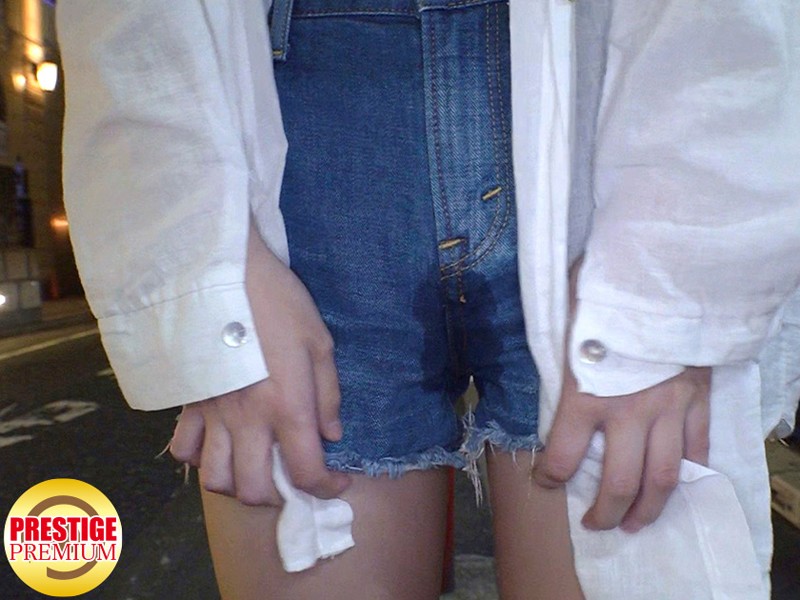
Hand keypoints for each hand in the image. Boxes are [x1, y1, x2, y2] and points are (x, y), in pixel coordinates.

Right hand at [169, 223, 349, 505]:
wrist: (222, 273)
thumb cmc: (279, 302)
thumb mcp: (319, 342)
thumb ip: (329, 394)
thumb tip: (331, 435)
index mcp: (287, 406)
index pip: (306, 472)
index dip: (327, 488)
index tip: (337, 481)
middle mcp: (248, 420)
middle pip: (255, 489)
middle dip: (280, 496)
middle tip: (293, 476)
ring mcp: (213, 414)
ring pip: (216, 480)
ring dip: (238, 485)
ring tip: (255, 467)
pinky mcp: (188, 401)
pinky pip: (183, 450)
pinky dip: (200, 460)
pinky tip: (218, 446)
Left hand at [532, 257, 710, 531]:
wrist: (662, 272)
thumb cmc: (604, 291)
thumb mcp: (565, 319)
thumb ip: (554, 349)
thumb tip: (541, 364)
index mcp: (586, 394)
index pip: (561, 455)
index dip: (549, 477)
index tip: (544, 482)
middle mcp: (628, 411)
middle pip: (620, 482)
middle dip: (605, 512)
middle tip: (596, 524)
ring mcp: (669, 409)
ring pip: (663, 477)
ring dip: (648, 509)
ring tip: (636, 523)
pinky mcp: (698, 399)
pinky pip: (697, 447)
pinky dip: (689, 472)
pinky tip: (680, 484)